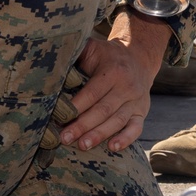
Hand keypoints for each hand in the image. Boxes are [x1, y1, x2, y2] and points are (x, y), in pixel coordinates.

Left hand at [60, 12, 170, 151]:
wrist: (139, 58)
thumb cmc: (107, 56)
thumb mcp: (94, 48)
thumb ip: (77, 53)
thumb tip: (54, 60)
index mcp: (113, 71)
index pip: (92, 92)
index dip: (76, 106)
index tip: (59, 117)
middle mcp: (127, 87)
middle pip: (103, 109)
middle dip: (83, 125)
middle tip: (64, 138)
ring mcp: (136, 101)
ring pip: (117, 121)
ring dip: (99, 135)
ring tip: (82, 145)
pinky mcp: (141, 112)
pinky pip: (136, 128)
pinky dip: (126, 139)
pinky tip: (113, 148)